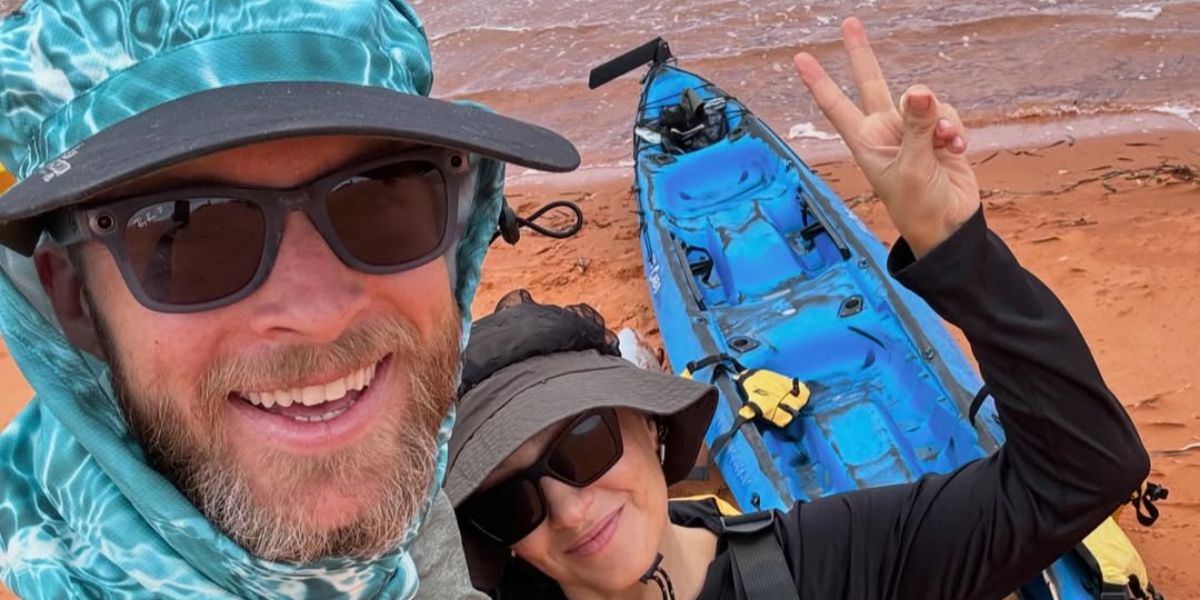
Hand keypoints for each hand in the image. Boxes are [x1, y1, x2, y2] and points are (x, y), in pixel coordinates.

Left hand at [793, 17, 980, 256]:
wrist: (950, 227)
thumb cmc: (919, 207)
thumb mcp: (913, 168)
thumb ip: (917, 127)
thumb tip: (920, 89)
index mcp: (865, 142)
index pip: (837, 106)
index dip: (819, 82)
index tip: (800, 58)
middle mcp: (884, 132)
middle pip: (872, 83)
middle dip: (861, 54)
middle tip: (849, 23)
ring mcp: (911, 132)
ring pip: (925, 102)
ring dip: (940, 119)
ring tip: (946, 143)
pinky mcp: (937, 136)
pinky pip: (946, 115)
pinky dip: (955, 129)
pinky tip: (958, 148)